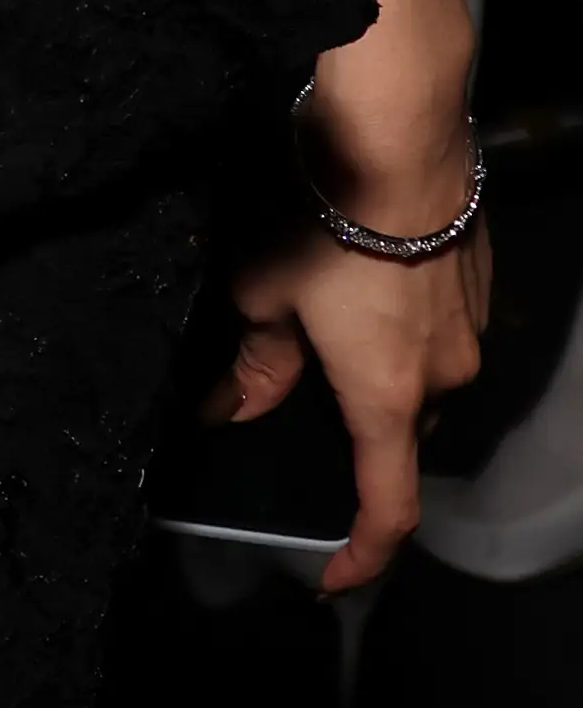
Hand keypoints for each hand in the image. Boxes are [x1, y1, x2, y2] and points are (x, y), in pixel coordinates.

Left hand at [215, 129, 488, 593]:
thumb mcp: (262, 293)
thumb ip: (253, 363)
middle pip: (400, 429)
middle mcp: (445, 375)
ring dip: (380, 361)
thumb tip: (228, 410)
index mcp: (389, 397)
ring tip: (332, 310)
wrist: (397, 132)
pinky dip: (404, 319)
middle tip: (305, 382)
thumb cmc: (323, 221)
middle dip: (358, 422)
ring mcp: (471, 326)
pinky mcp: (480, 279)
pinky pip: (438, 324)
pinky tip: (368, 270)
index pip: (389, 507)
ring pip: (421, 371)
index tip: (334, 575)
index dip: (363, 555)